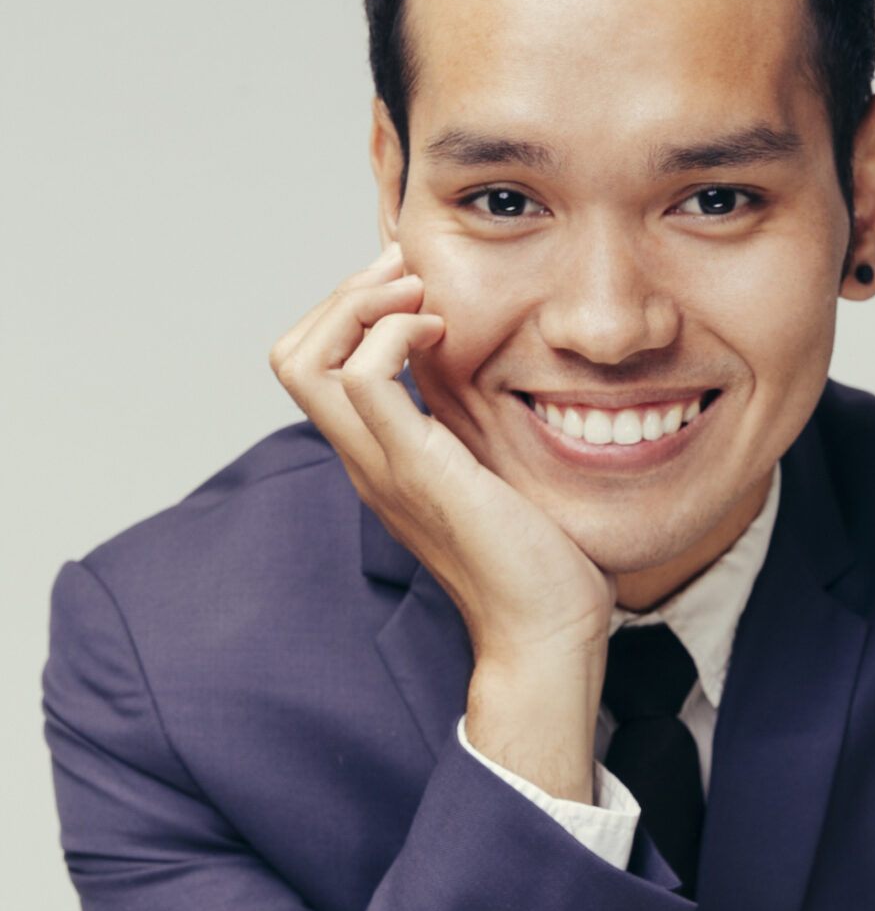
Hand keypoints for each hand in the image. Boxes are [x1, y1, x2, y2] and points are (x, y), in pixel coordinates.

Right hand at [270, 245, 612, 800]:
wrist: (547, 634)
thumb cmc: (541, 564)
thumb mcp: (499, 475)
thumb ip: (481, 431)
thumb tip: (503, 383)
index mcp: (381, 461)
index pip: (315, 368)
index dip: (350, 312)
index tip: (414, 289)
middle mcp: (366, 462)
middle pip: (292, 355)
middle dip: (344, 294)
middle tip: (408, 276)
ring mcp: (382, 467)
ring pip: (307, 359)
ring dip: (358, 302)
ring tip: (418, 294)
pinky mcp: (416, 470)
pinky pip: (364, 377)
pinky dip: (392, 333)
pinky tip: (442, 334)